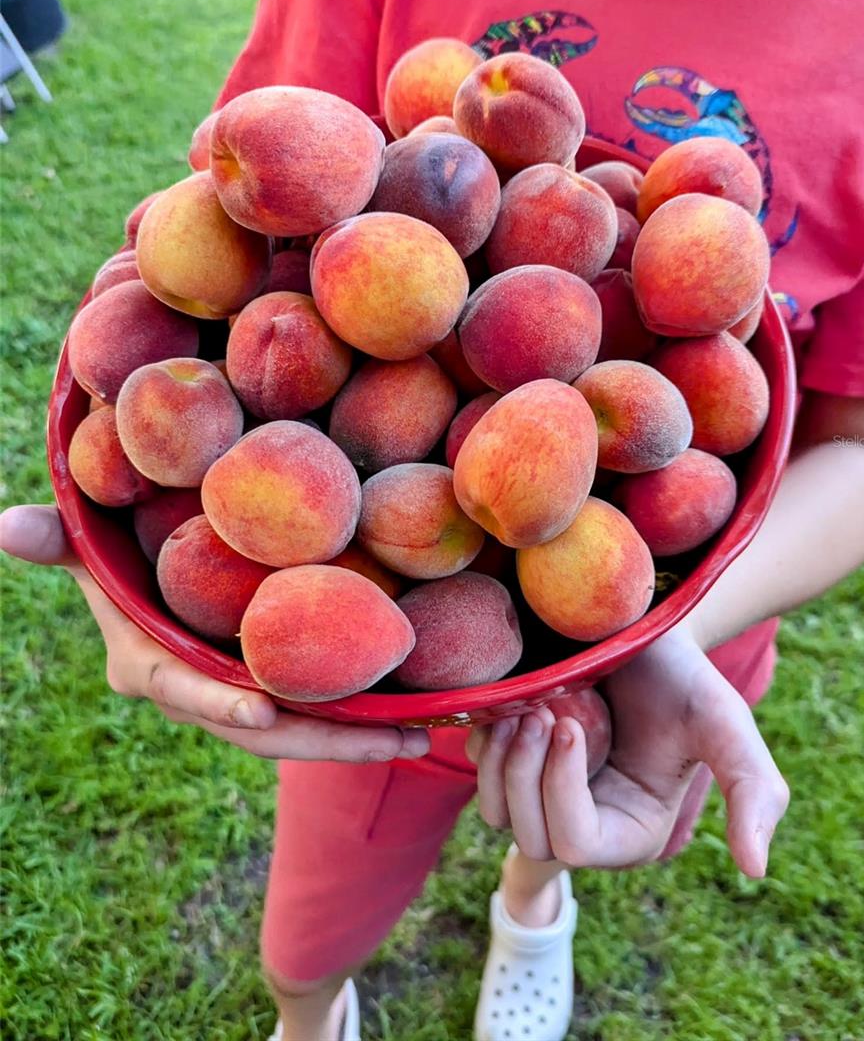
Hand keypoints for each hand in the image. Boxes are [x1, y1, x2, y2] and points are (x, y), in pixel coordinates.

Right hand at [0, 505, 429, 762]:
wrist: (146, 575)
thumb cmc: (116, 553)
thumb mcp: (87, 543)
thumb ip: (56, 538)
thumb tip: (3, 523)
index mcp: (147, 663)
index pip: (182, 688)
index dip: (218, 700)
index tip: (264, 714)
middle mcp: (193, 690)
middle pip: (258, 726)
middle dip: (322, 738)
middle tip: (392, 742)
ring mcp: (232, 693)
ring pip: (294, 729)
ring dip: (353, 738)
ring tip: (419, 740)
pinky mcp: (266, 685)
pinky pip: (310, 710)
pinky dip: (354, 718)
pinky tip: (410, 719)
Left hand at [467, 624, 788, 877]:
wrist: (642, 628)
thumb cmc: (686, 677)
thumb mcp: (727, 727)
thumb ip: (753, 793)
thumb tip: (756, 869)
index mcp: (631, 832)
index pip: (577, 844)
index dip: (562, 790)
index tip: (570, 724)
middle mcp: (587, 824)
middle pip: (530, 836)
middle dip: (526, 772)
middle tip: (543, 710)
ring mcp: (548, 795)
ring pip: (496, 813)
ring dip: (501, 760)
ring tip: (525, 707)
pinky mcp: (521, 762)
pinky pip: (481, 774)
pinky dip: (485, 742)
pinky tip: (509, 703)